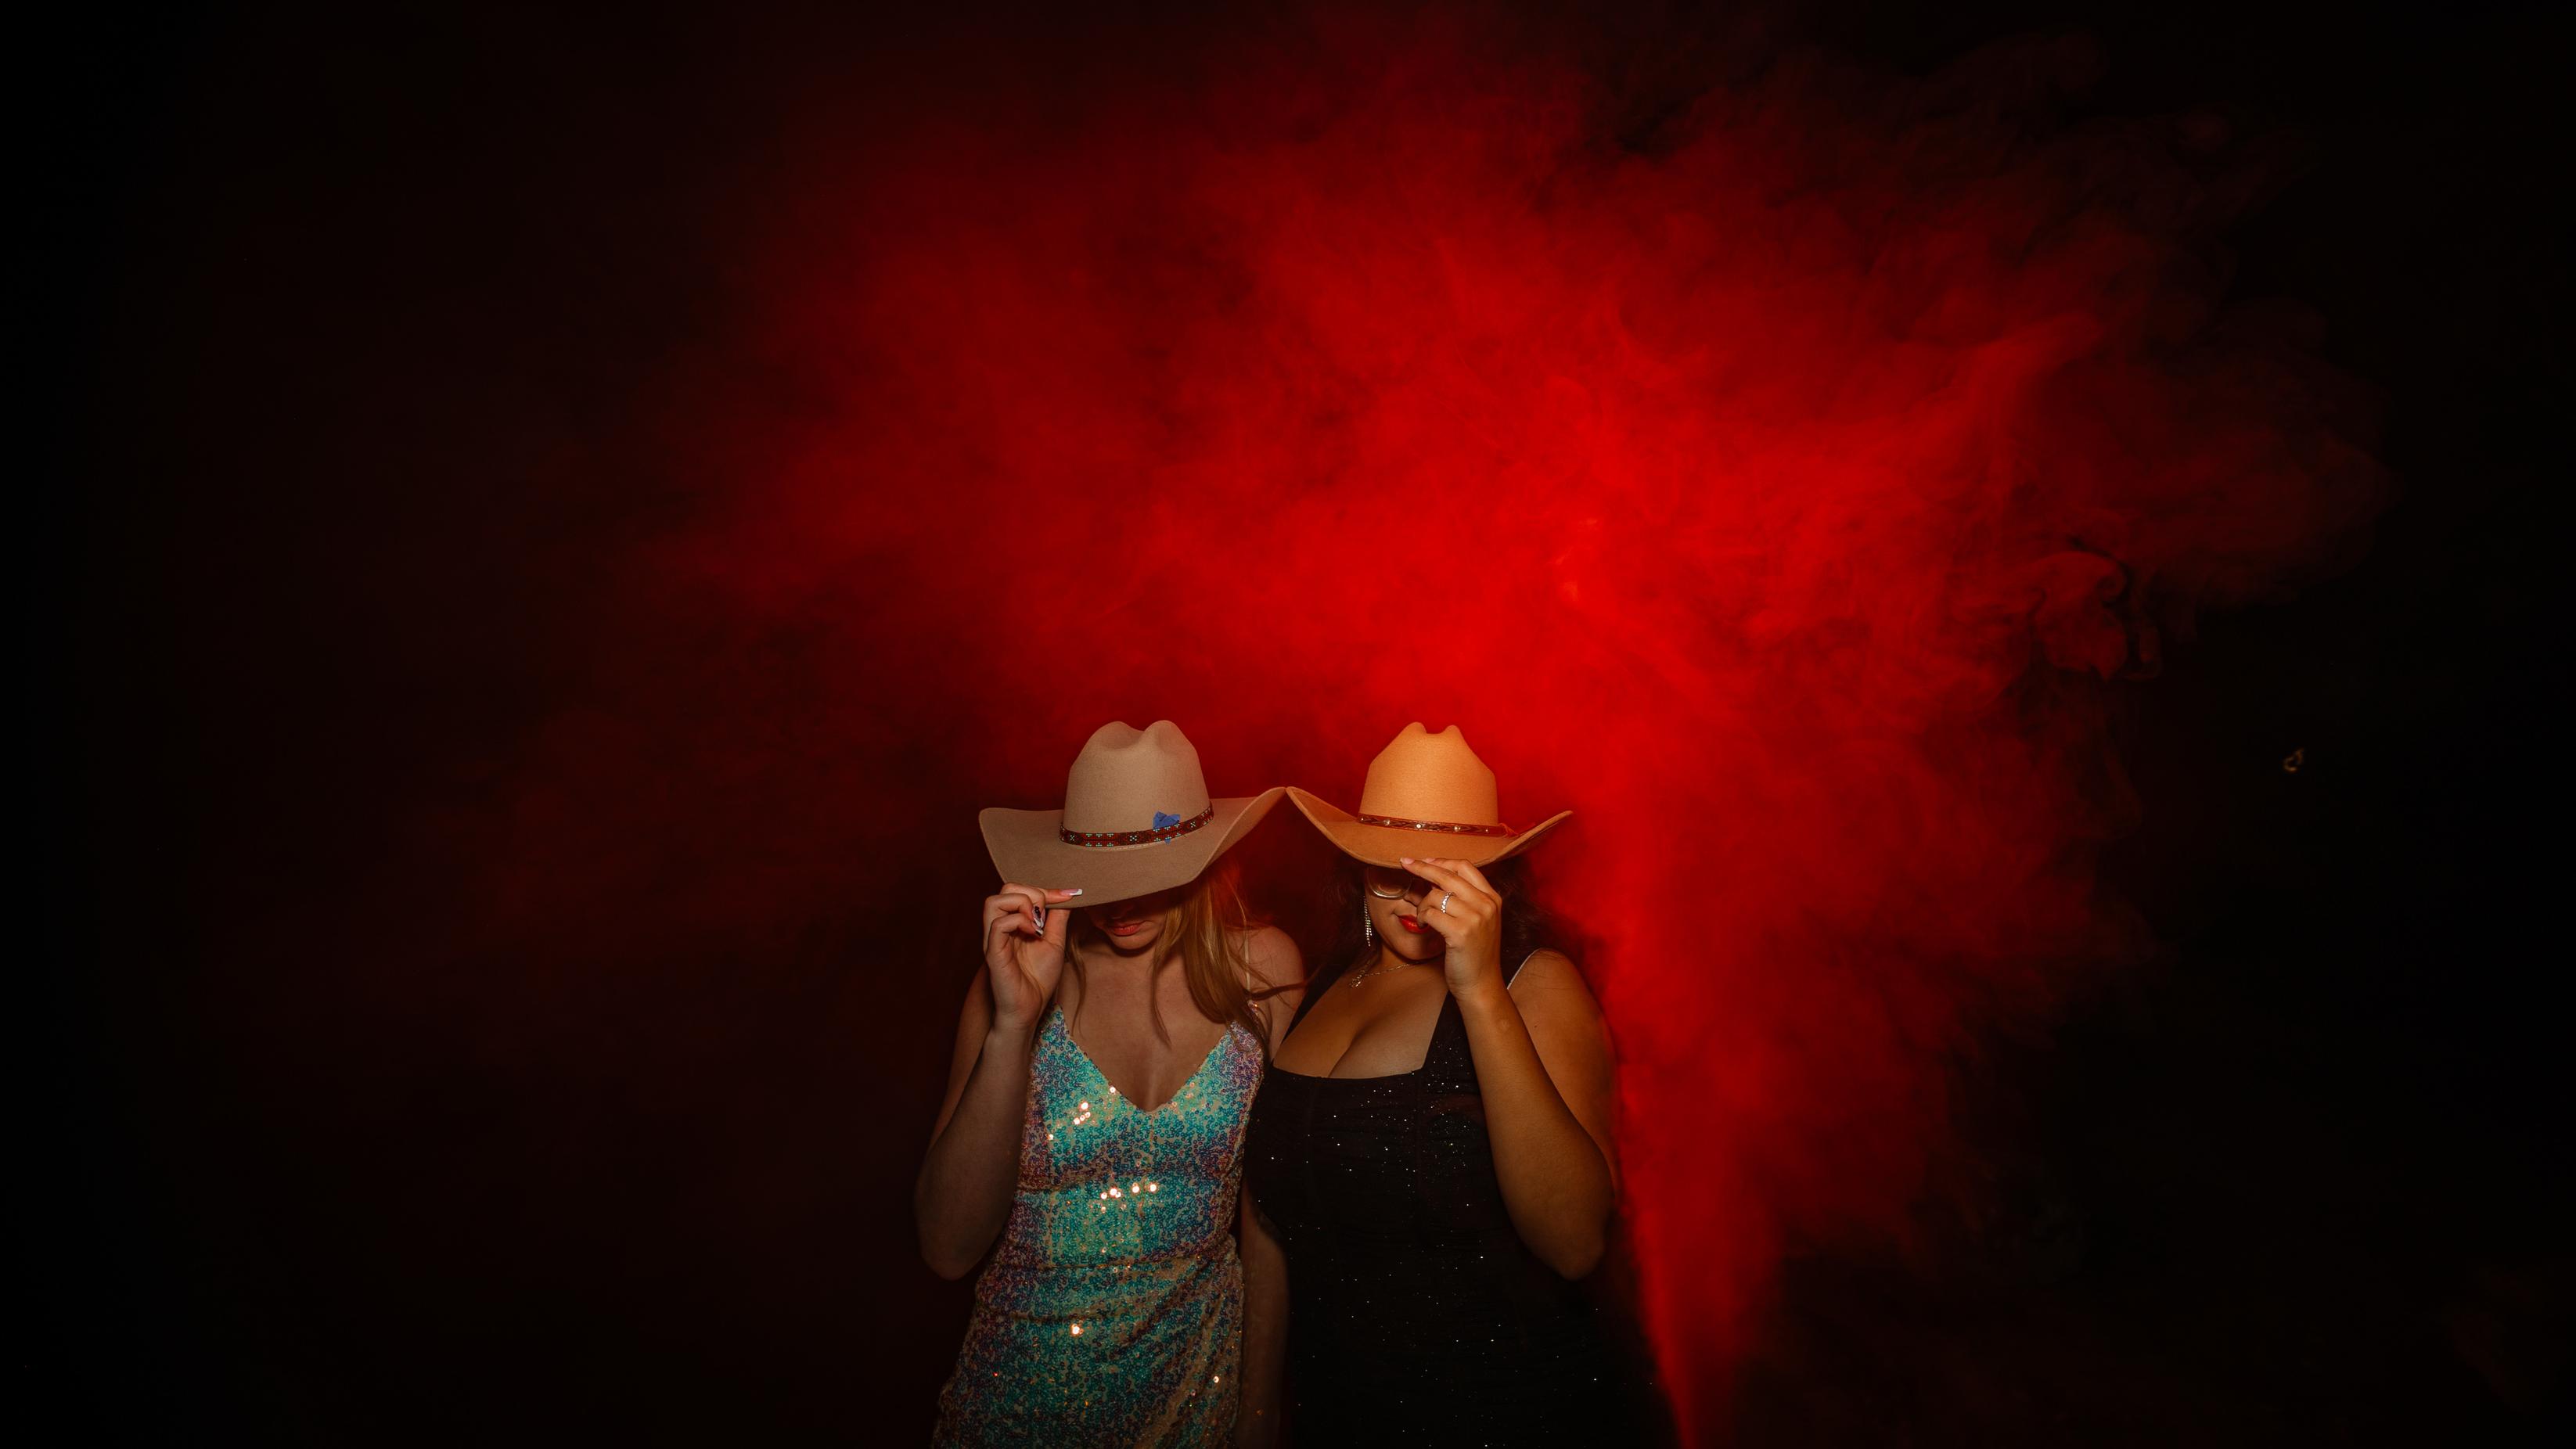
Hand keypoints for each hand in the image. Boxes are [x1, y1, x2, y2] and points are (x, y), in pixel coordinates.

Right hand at [982, 883, 1078, 1032]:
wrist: (1030, 1008)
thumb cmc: (1038, 979)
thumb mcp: (1055, 942)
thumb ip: (1057, 919)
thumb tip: (1066, 896)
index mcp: (1014, 923)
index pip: (1021, 890)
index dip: (1046, 889)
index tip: (1068, 896)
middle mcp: (1001, 927)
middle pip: (1006, 889)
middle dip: (1033, 893)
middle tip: (1047, 914)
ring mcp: (994, 939)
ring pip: (994, 901)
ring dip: (1022, 904)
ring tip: (1037, 923)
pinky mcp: (993, 952)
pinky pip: (998, 925)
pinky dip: (1019, 922)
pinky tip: (1033, 934)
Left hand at [1399, 857, 1504, 1001]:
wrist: (1482, 984)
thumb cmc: (1475, 953)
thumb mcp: (1478, 920)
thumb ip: (1465, 898)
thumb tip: (1434, 875)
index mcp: (1492, 898)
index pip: (1465, 867)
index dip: (1442, 861)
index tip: (1424, 861)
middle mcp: (1486, 904)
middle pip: (1448, 875)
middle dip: (1422, 867)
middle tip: (1405, 863)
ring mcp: (1475, 918)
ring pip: (1435, 895)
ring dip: (1422, 905)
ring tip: (1423, 918)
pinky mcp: (1460, 932)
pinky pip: (1430, 913)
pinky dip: (1421, 918)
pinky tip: (1423, 926)